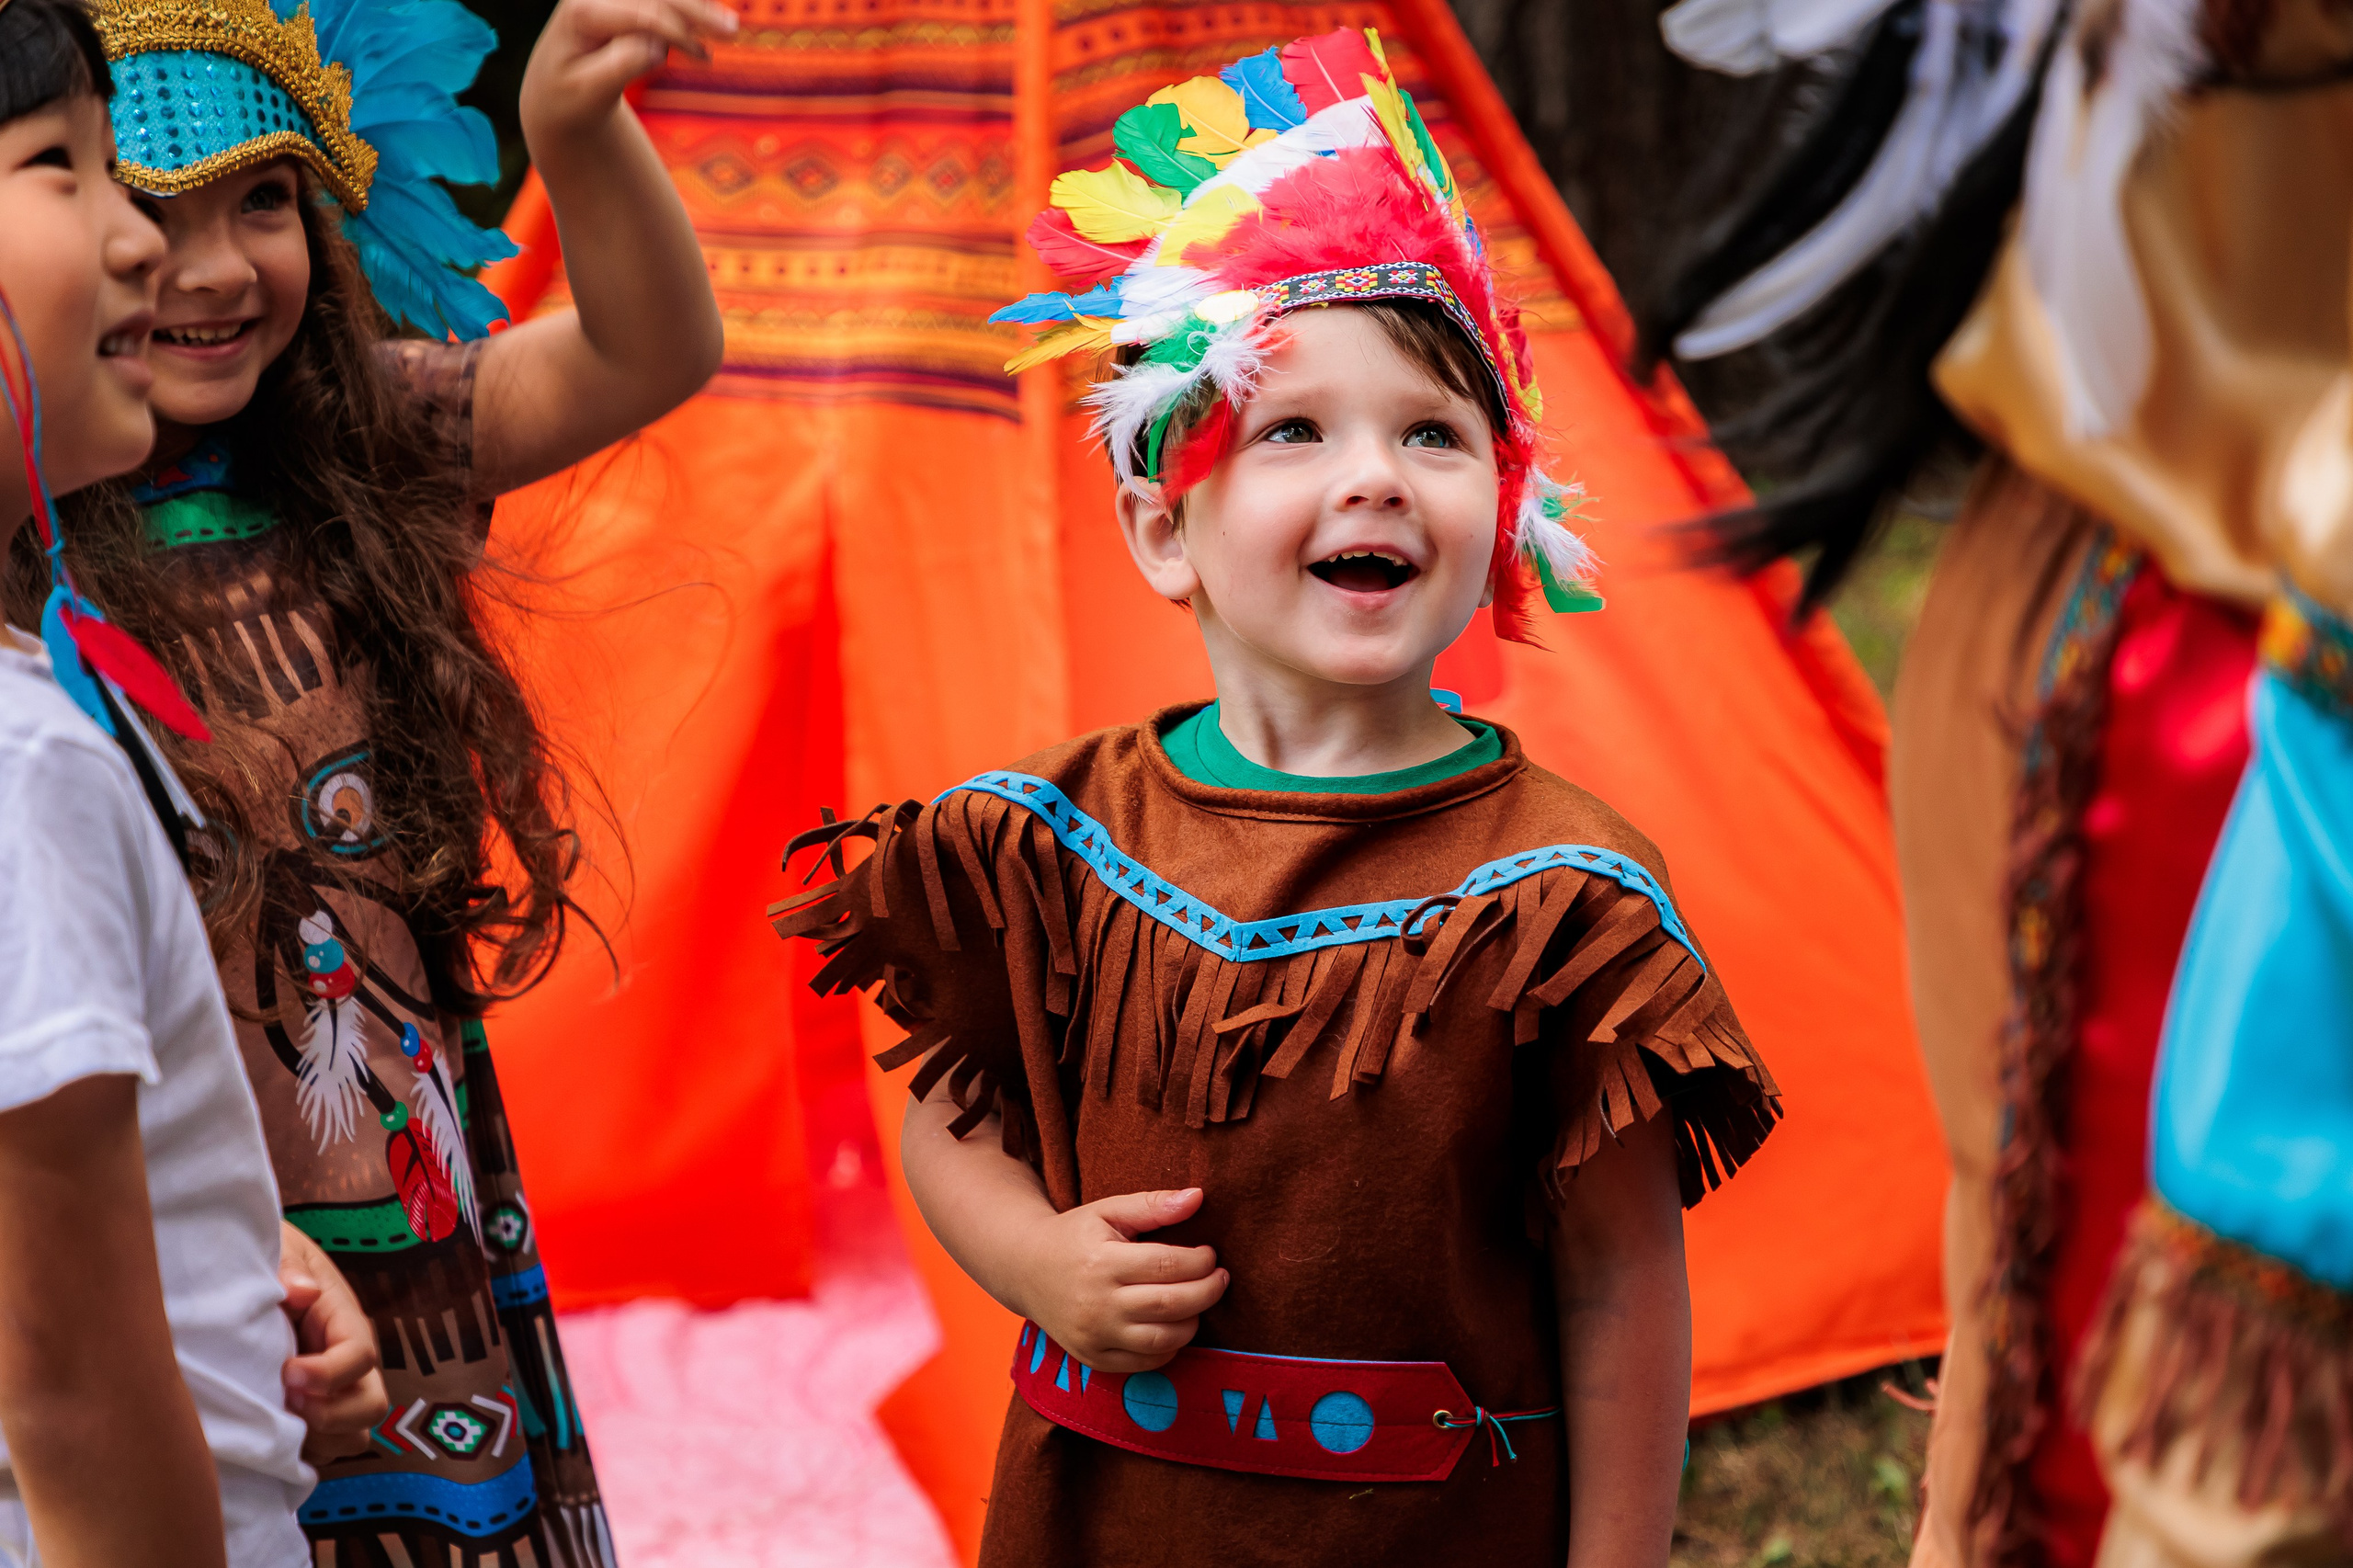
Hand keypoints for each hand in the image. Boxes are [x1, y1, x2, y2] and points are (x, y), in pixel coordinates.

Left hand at [277, 1223, 387, 1464]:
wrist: (254, 1274)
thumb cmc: (267, 1258)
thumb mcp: (279, 1249)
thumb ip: (289, 1266)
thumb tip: (302, 1292)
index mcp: (343, 1320)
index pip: (360, 1356)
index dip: (329, 1374)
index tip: (286, 1373)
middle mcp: (348, 1362)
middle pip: (371, 1404)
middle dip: (331, 1415)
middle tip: (285, 1401)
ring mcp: (335, 1392)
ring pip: (354, 1435)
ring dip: (318, 1438)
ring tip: (277, 1419)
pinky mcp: (314, 1414)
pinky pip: (325, 1451)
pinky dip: (304, 1454)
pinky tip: (271, 1433)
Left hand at [519, 0, 740, 141]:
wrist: (555, 87)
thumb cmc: (570, 95)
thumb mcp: (587, 93)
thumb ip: (618, 69)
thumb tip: (654, 48)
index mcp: (580, 13)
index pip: (640, 14)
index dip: (677, 31)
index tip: (705, 57)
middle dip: (696, 10)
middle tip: (732, 31)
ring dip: (696, 7)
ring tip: (729, 29)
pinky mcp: (625, 1)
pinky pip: (662, 1)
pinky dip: (688, 7)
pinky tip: (710, 23)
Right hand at [1012, 1188, 1228, 1373]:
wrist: (1025, 1269)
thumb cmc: (1075, 1235)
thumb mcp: (1108, 1210)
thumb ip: (1152, 1205)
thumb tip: (1198, 1197)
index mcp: (1101, 1261)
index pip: (1168, 1266)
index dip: (1200, 1261)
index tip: (1210, 1254)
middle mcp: (1097, 1304)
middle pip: (1171, 1304)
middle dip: (1208, 1291)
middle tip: (1219, 1278)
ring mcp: (1094, 1335)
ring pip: (1163, 1340)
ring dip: (1193, 1321)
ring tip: (1198, 1301)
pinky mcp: (1093, 1358)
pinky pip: (1146, 1362)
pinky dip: (1170, 1347)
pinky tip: (1173, 1324)